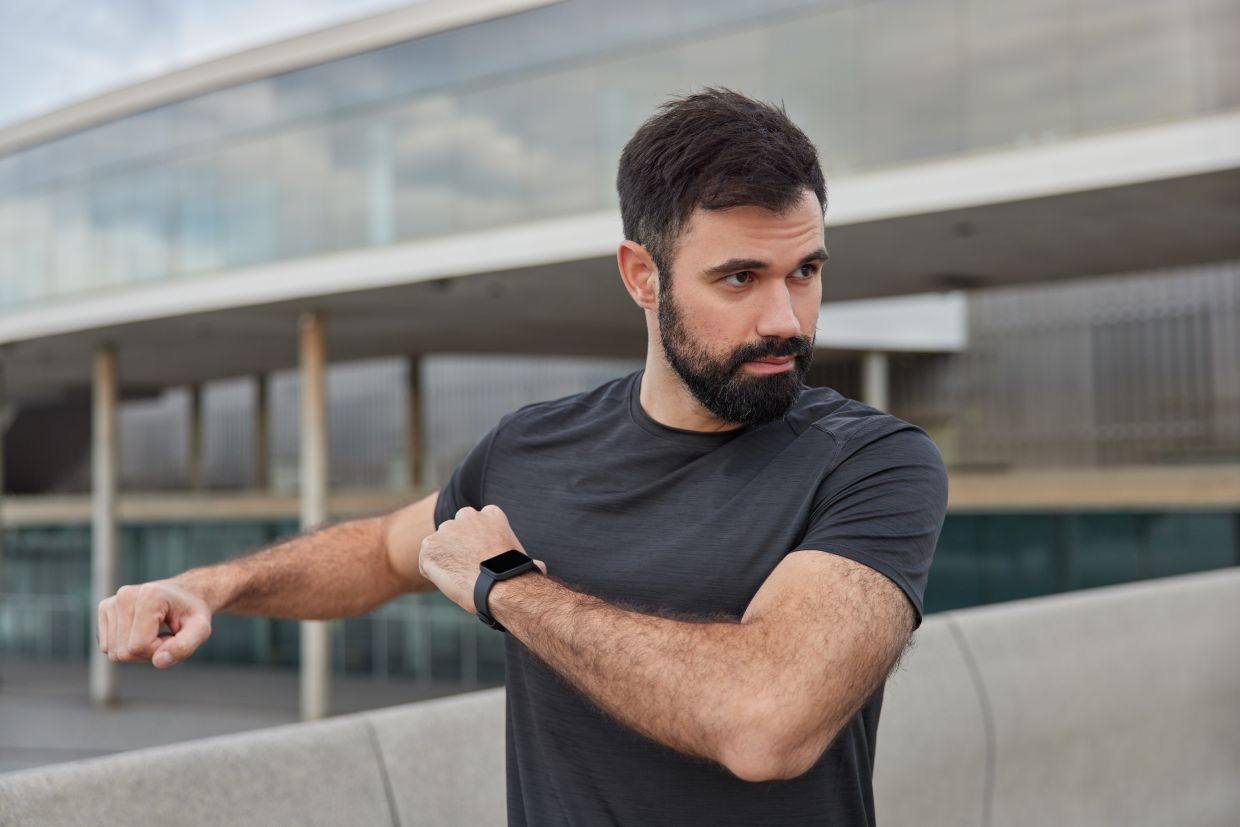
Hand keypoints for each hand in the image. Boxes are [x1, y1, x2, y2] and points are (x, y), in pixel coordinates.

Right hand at [97, 579, 212, 668]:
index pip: (139, 646)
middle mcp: (125, 596)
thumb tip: (159, 661)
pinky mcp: (104, 609)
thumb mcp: (201, 629)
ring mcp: (112, 602)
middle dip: (148, 652)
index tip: (174, 636)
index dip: (159, 650)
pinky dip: (125, 646)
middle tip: (165, 635)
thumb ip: (184, 647)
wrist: (185, 595)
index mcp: (149, 596)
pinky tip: (141, 631)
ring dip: (137, 650)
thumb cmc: (192, 613)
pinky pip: (107, 646)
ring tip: (155, 632)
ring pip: (114, 652)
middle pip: (123, 652)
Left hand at [418, 505, 544, 612]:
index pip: (476, 525)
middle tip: (468, 569)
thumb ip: (524, 557)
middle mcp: (466, 514)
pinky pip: (427, 562)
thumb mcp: (526, 559)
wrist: (498, 586)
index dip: (478, 544)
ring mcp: (446, 529)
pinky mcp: (430, 546)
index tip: (483, 560)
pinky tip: (450, 583)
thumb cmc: (516, 577)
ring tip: (460, 579)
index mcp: (491, 513)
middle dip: (459, 547)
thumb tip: (540, 567)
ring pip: (440, 546)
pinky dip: (434, 574)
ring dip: (446, 560)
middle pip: (456, 531)